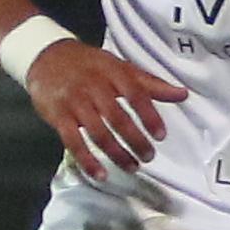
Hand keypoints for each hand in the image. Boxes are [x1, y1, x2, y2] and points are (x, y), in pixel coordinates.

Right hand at [23, 36, 186, 176]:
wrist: (47, 56)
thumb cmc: (90, 65)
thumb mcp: (120, 67)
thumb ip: (151, 84)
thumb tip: (183, 94)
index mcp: (112, 73)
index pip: (135, 94)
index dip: (149, 116)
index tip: (161, 135)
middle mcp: (93, 86)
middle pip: (117, 117)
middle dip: (135, 140)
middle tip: (148, 156)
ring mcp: (74, 101)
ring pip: (98, 132)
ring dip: (116, 153)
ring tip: (132, 167)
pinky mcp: (58, 115)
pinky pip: (73, 141)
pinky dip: (87, 160)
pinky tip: (100, 173)